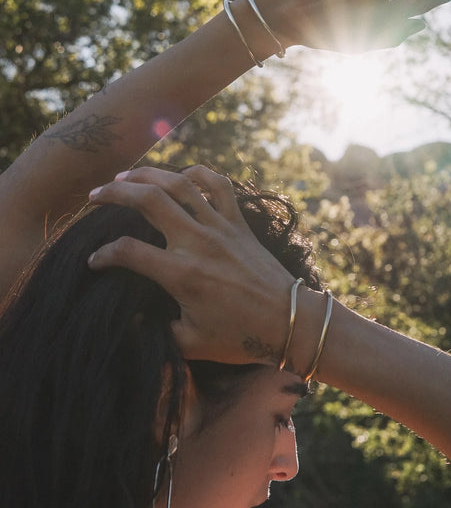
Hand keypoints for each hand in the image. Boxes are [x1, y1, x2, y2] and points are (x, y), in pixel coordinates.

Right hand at [87, 166, 294, 364]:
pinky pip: (218, 185)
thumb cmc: (240, 337)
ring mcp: (220, 227)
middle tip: (94, 196)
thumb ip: (156, 331)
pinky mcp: (238, 221)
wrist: (290, 321)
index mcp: (182, 274)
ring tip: (124, 176)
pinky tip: (180, 174)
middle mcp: (198, 242)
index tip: (94, 261)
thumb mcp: (191, 343)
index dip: (103, 254)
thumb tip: (131, 317)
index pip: (128, 251)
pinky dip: (198, 173)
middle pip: (147, 200)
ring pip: (179, 184)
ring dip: (147, 174)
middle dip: (114, 193)